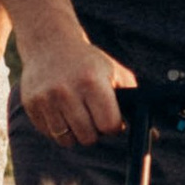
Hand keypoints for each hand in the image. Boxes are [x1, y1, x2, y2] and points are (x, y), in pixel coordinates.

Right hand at [17, 25, 134, 147]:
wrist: (50, 44)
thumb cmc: (88, 62)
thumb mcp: (114, 72)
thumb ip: (132, 100)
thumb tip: (153, 134)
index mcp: (91, 82)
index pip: (109, 125)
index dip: (113, 126)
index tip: (111, 119)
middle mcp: (66, 91)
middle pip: (89, 137)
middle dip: (95, 131)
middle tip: (93, 114)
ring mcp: (46, 99)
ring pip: (68, 140)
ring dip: (77, 132)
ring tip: (77, 112)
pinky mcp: (31, 106)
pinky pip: (51, 134)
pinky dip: (59, 129)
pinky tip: (61, 110)